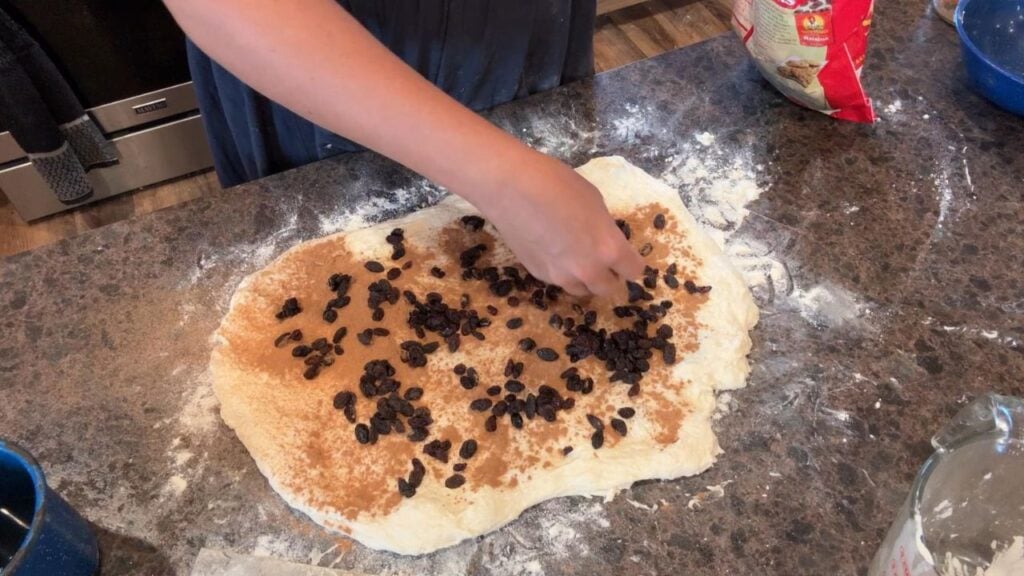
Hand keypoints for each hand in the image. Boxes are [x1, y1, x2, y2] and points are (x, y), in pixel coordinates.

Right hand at [472, 150, 644, 297]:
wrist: (511, 189)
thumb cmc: (557, 184)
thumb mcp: (594, 201)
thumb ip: (604, 228)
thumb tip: (601, 239)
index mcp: (609, 248)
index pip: (633, 271)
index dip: (631, 263)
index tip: (626, 257)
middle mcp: (588, 270)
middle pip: (608, 288)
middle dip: (609, 276)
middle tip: (602, 260)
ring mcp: (561, 276)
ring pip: (582, 290)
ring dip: (585, 279)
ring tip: (576, 257)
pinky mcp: (539, 275)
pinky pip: (558, 280)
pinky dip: (561, 271)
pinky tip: (552, 249)